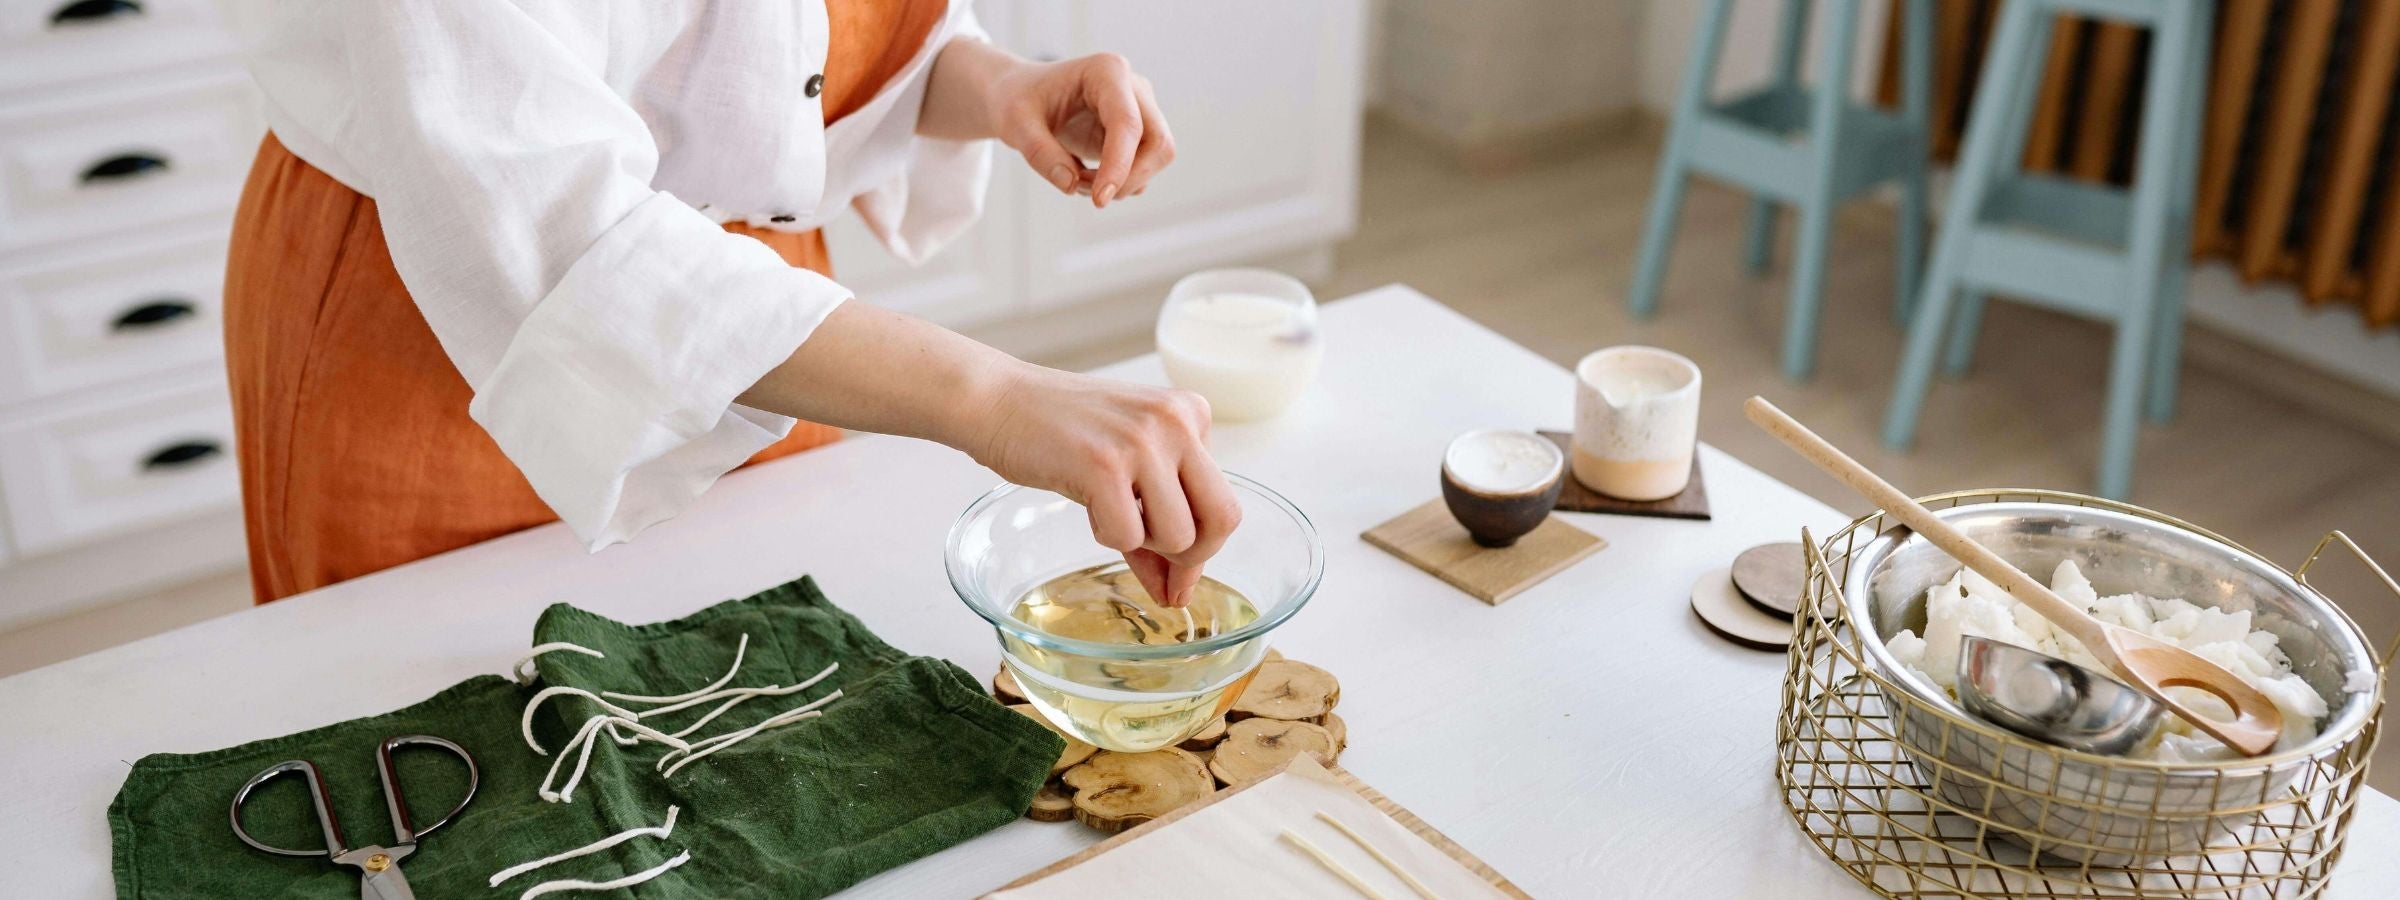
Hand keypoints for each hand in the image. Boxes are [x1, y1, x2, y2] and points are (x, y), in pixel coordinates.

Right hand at [968, 365, 1237, 606]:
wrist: (997, 400)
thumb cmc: (1059, 435)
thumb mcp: (1126, 466)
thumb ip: (1159, 519)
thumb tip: (1179, 593)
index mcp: (1192, 414)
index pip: (1224, 502)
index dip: (1203, 548)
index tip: (1175, 575)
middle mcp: (1176, 421)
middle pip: (1222, 521)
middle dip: (1191, 559)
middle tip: (1156, 568)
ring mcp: (1142, 441)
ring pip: (1179, 537)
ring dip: (1142, 546)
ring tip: (1109, 515)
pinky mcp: (1104, 465)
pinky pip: (1127, 538)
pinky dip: (1107, 538)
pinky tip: (1088, 507)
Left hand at [989, 52, 1174, 207]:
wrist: (1020, 95)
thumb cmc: (1017, 100)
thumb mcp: (1014, 124)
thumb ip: (1039, 152)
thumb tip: (1071, 185)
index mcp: (1106, 71)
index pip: (1128, 124)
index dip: (1119, 165)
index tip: (1099, 200)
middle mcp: (1133, 87)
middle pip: (1158, 143)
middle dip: (1128, 178)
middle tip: (1083, 192)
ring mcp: (1140, 109)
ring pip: (1157, 158)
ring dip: (1121, 183)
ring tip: (1074, 179)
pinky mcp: (1138, 133)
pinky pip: (1143, 168)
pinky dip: (1118, 183)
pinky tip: (1084, 176)